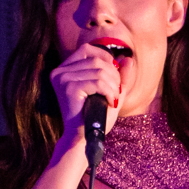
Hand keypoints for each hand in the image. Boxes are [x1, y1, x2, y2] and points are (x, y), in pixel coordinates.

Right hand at [49, 43, 123, 158]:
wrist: (84, 139)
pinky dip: (109, 91)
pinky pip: (98, 82)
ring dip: (113, 85)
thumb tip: (128, 58)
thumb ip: (120, 76)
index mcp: (65, 69)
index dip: (105, 58)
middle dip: (113, 75)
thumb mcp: (110, 92)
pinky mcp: (68, 88)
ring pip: (99, 70)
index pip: (87, 50)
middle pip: (96, 60)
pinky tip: (110, 102)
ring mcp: (62, 79)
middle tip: (116, 93)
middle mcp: (60, 71)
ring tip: (114, 99)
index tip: (115, 76)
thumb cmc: (95, 117)